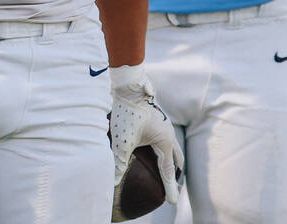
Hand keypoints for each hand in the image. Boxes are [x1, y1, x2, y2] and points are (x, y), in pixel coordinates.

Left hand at [109, 65, 183, 203]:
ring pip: (170, 147)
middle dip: (173, 173)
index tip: (171, 201)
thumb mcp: (122, 141)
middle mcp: (168, 133)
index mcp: (165, 142)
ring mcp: (163, 124)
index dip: (169, 187)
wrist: (129, 85)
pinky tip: (151, 148)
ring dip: (169, 159)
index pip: (168, 171)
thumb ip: (119, 162)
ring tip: (165, 168)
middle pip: (175, 159)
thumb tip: (112, 181)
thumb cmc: (127, 113)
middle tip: (172, 185)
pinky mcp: (155, 117)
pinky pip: (162, 137)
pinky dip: (161, 148)